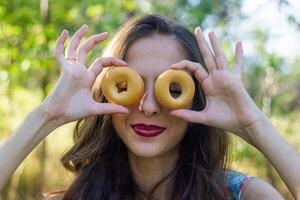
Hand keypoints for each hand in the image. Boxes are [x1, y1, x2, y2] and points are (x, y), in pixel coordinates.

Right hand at [40, 25, 128, 124]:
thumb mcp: (95, 109)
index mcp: (87, 77)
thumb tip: (127, 112)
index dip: (112, 60)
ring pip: (75, 48)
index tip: (124, 63)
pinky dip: (60, 43)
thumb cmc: (74, 112)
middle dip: (95, 40)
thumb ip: (110, 109)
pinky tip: (64, 33)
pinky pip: (60, 54)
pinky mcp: (63, 70)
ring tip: (85, 26)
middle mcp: (79, 71)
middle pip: (87, 50)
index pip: (101, 62)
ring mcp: (71, 69)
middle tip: (106, 33)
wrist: (58, 115)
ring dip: (79, 37)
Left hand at [170, 27, 262, 142]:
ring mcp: (226, 77)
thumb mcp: (203, 117)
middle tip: (197, 29)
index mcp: (208, 85)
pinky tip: (238, 43)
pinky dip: (239, 55)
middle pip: (207, 57)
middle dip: (202, 43)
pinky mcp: (235, 79)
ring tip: (210, 32)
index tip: (172, 66)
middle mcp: (216, 78)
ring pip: (219, 57)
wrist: (242, 124)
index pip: (195, 69)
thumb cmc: (225, 120)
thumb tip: (171, 114)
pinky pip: (238, 65)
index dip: (184, 65)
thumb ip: (188, 115)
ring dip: (215, 44)